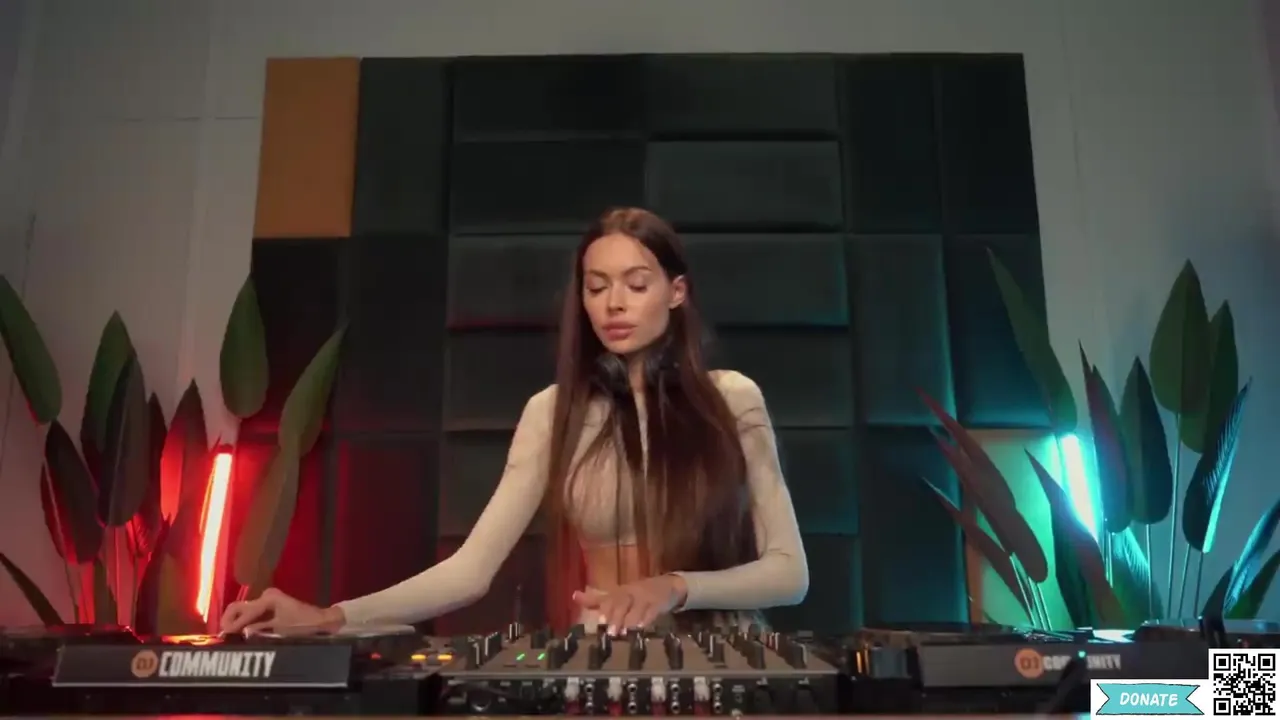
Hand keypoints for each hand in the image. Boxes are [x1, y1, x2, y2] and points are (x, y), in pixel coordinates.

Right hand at [219, 587, 344, 634]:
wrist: (320, 621)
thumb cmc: (303, 625)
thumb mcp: (280, 630)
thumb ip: (259, 630)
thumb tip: (240, 633)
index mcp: (269, 599)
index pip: (245, 612)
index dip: (233, 624)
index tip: (223, 635)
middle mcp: (266, 596)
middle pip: (239, 606)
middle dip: (229, 620)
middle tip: (222, 635)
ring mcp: (268, 600)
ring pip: (243, 610)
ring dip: (235, 621)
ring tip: (228, 636)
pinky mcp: (270, 606)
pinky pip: (251, 613)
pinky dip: (244, 621)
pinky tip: (239, 632)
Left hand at [572, 575, 687, 633]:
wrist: (666, 584)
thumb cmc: (636, 594)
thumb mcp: (616, 595)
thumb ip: (595, 599)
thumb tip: (573, 595)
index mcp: (618, 592)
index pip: (609, 599)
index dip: (605, 609)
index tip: (600, 622)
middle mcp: (630, 593)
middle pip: (622, 602)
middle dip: (616, 617)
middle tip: (611, 633)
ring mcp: (645, 597)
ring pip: (637, 607)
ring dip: (630, 620)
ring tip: (624, 634)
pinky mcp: (659, 603)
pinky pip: (653, 611)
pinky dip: (647, 620)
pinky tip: (642, 629)